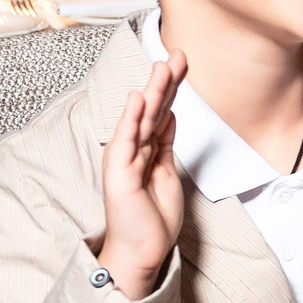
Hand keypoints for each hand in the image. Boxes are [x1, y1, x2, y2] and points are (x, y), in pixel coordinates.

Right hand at [93, 54, 186, 298]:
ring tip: (161, 66)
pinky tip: (137, 99)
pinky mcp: (119, 173)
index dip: (172, 87)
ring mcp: (125, 160)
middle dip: (165, 81)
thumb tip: (171, 115)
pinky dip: (131, 119)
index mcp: (147, 149)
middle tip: (178, 54)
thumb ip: (165, 143)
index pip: (162, 111)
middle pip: (153, 109)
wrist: (143, 249)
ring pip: (142, 119)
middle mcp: (134, 150)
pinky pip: (127, 142)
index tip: (183, 62)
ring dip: (152, 92)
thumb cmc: (152, 217)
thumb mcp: (167, 171)